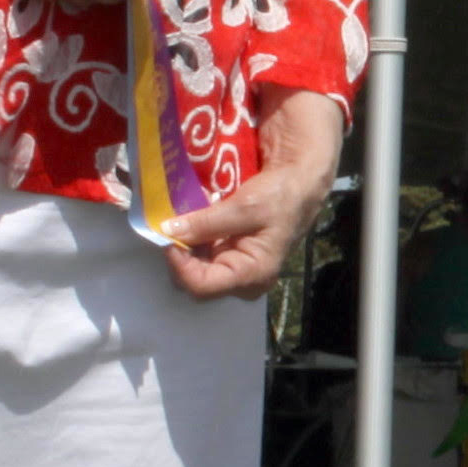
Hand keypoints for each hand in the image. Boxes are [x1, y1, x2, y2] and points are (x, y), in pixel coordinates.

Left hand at [162, 91, 343, 303]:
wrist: (300, 180)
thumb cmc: (281, 195)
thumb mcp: (243, 207)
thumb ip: (205, 222)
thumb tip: (168, 230)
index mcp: (252, 274)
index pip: (201, 286)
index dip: (178, 264)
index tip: (167, 236)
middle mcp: (243, 280)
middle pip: (196, 281)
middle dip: (179, 256)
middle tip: (169, 227)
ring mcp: (237, 268)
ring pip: (195, 268)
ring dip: (182, 247)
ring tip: (176, 222)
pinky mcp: (231, 254)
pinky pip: (202, 255)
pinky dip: (191, 240)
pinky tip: (187, 221)